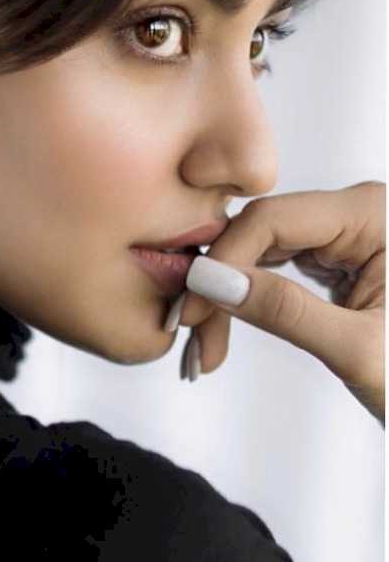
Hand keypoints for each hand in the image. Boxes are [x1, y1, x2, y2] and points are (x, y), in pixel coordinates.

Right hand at [179, 181, 384, 424]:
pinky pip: (279, 266)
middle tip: (193, 339)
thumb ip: (285, 311)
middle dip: (221, 285)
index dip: (222, 263)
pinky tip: (227, 326)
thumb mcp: (360, 351)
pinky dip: (252, 298)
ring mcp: (351, 232)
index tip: (191, 312)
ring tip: (206, 345)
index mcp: (375, 213)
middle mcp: (361, 210)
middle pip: (262, 233)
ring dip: (230, 295)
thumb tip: (210, 280)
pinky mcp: (342, 256)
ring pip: (263, 251)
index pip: (271, 220)